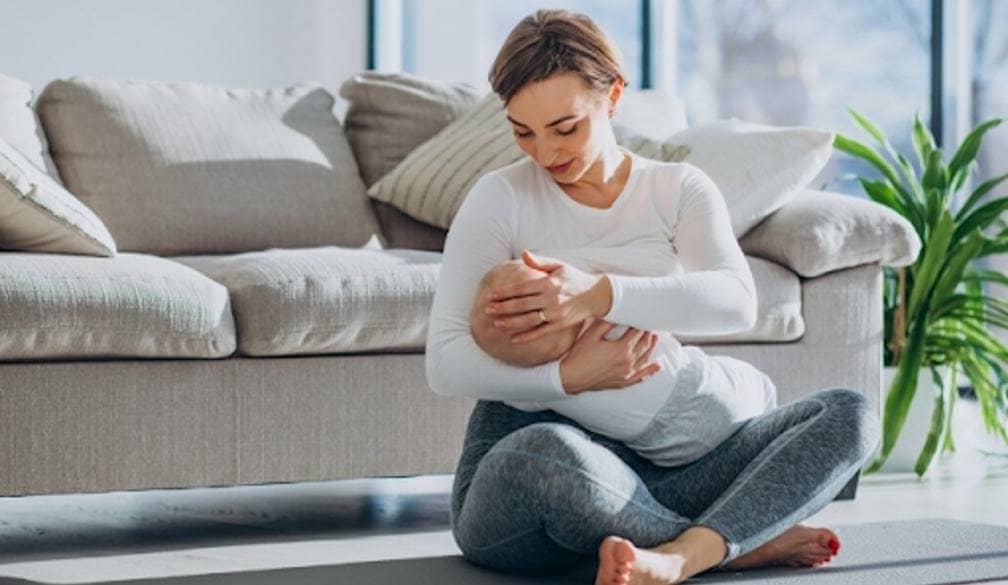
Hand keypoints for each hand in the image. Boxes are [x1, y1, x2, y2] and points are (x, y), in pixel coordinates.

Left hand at [484, 250, 609, 343]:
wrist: (597, 294)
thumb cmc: (574, 278)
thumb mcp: (558, 266)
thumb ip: (539, 262)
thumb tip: (524, 254)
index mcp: (548, 282)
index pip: (521, 287)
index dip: (504, 292)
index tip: (491, 295)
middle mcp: (551, 298)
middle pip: (522, 304)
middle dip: (503, 307)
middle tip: (487, 309)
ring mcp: (556, 313)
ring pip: (529, 319)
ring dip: (511, 322)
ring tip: (496, 323)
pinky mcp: (560, 324)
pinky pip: (540, 332)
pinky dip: (526, 336)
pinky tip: (513, 338)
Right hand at [559, 320, 661, 394]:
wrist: (572, 377)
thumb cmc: (580, 355)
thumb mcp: (592, 335)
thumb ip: (607, 323)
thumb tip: (617, 314)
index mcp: (621, 348)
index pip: (637, 333)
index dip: (640, 325)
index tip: (642, 318)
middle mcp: (628, 361)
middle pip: (644, 345)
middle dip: (648, 334)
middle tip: (650, 326)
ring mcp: (626, 373)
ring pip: (645, 358)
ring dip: (651, 347)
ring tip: (655, 339)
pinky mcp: (623, 382)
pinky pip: (641, 377)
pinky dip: (650, 371)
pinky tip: (657, 366)